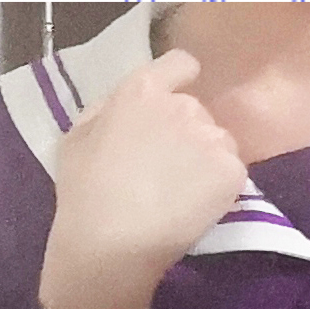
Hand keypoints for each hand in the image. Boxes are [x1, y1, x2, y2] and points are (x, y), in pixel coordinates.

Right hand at [39, 49, 247, 308]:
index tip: (174, 105)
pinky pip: (233, 171)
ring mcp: (210, 137)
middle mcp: (182, 105)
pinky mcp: (231, 171)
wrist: (111, 244)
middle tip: (167, 169)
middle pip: (197, 110)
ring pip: (218, 141)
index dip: (180, 80)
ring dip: (206, 160)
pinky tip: (196, 207)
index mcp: (142, 90)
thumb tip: (123, 104)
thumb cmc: (84, 194)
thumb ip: (107, 110)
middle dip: (186, 132)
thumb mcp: (77, 137)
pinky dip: (220, 188)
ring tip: (182, 193)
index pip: (180, 63)